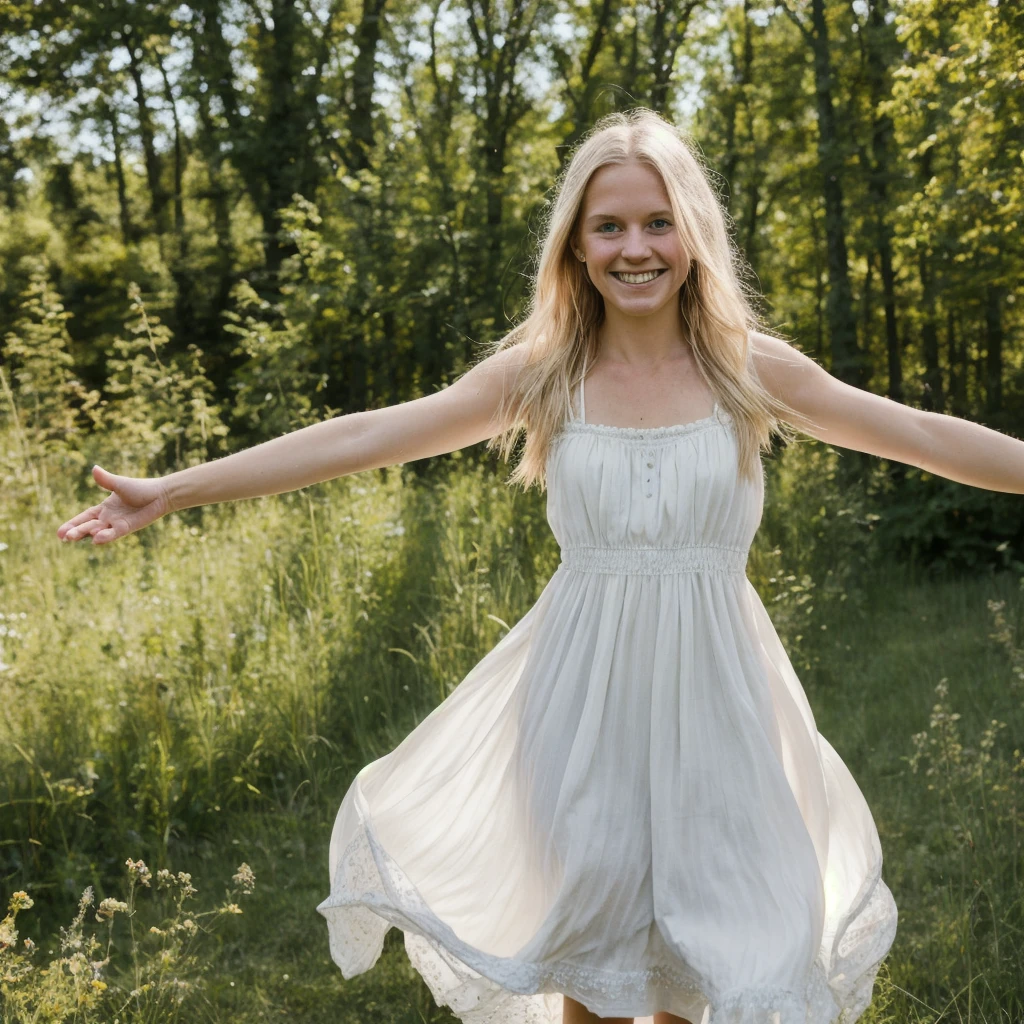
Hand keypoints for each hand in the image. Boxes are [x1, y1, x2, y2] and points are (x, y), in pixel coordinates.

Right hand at [57, 465, 173, 545]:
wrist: (160, 494)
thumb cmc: (141, 488)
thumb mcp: (119, 483)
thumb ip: (105, 480)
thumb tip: (94, 468)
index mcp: (104, 508)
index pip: (85, 517)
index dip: (73, 524)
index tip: (60, 532)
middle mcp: (109, 518)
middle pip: (89, 526)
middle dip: (76, 531)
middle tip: (64, 538)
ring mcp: (118, 524)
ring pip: (99, 531)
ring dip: (87, 534)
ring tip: (73, 538)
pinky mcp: (128, 527)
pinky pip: (114, 533)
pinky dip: (106, 536)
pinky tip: (96, 539)